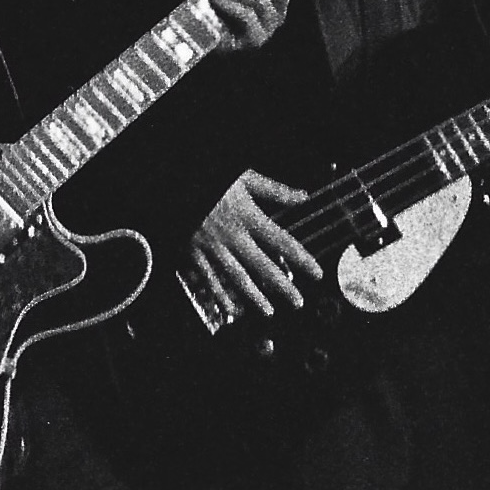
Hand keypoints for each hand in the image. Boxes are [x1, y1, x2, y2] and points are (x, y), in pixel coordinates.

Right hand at [188, 169, 317, 318]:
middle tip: (297, 301)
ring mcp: (213, 246)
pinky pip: (208, 277)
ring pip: (236, 276)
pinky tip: (230, 307)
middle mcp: (233, 236)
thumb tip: (302, 196)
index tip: (316, 272)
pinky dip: (219, 294)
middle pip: (262, 265)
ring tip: (269, 311)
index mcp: (247, 216)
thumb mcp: (244, 177)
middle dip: (282, 285)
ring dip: (254, 295)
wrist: (172, 184)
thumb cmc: (209, 180)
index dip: (301, 258)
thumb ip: (274, 190)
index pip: (282, 241)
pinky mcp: (194, 251)